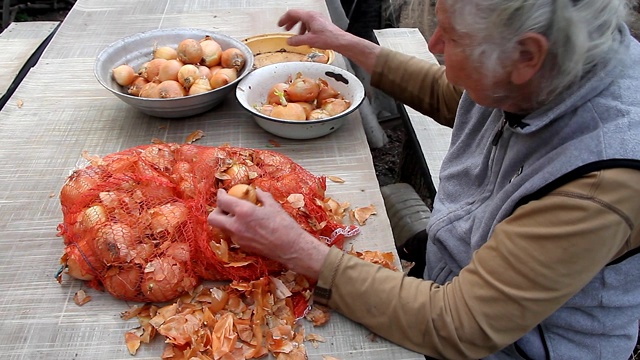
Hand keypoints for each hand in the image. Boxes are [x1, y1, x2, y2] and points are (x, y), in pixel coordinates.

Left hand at [207, 188, 328, 278]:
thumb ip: (261, 196)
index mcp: (243, 212)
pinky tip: (248, 226)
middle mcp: (236, 226)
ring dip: (225, 220)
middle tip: (225, 206)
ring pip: (222, 228)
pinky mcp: (242, 246)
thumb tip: (255, 190)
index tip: (222, 192)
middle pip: (213, 218)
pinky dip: (235, 228)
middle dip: (216, 210)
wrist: (290, 247)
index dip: (220, 195)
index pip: (222, 201)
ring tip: (238, 216)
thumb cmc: (284, 224)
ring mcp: (238, 238)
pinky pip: (232, 235)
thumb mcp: (273, 205)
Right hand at [277, 9, 346, 50]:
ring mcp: (318, 19)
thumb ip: (297, 41)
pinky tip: (306, 38)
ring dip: (298, 27)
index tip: (280, 25)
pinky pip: (310, 24)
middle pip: (298, 16)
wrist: (340, 41)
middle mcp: (313, 16)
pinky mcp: (321, 24)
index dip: (284, 19)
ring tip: (296, 35)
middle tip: (285, 28)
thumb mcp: (309, 40)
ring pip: (304, 20)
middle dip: (290, 23)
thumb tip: (289, 41)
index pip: (292, 13)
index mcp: (309, 16)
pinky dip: (305, 30)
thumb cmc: (329, 38)